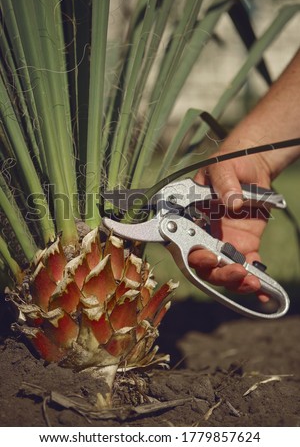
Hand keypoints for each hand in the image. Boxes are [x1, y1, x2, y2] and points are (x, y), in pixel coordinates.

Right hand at [190, 149, 272, 301]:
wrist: (252, 166)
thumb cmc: (230, 162)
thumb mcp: (223, 167)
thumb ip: (224, 182)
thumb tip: (232, 202)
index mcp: (192, 218)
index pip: (184, 242)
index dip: (192, 256)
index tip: (207, 258)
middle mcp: (205, 234)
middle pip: (204, 265)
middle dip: (218, 273)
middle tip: (236, 271)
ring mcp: (225, 241)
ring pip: (223, 271)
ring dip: (235, 281)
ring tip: (253, 283)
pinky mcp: (245, 245)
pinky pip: (247, 267)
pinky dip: (256, 282)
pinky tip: (266, 292)